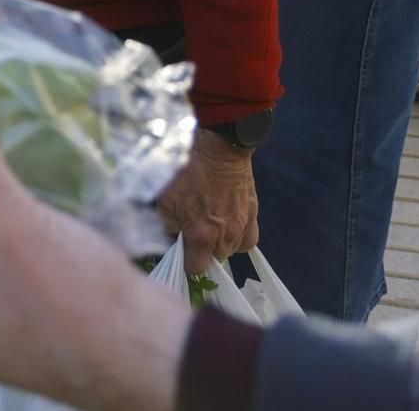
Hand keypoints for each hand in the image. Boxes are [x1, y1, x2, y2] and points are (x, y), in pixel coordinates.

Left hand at [157, 129, 258, 273]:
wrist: (218, 150)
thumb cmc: (187, 172)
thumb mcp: (165, 200)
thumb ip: (168, 227)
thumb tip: (171, 239)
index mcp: (202, 236)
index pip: (196, 268)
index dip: (185, 262)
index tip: (180, 251)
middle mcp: (225, 237)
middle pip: (214, 259)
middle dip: (202, 250)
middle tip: (193, 231)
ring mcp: (242, 226)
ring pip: (231, 250)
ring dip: (220, 243)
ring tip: (210, 225)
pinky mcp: (253, 215)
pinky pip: (248, 239)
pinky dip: (238, 237)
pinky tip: (228, 225)